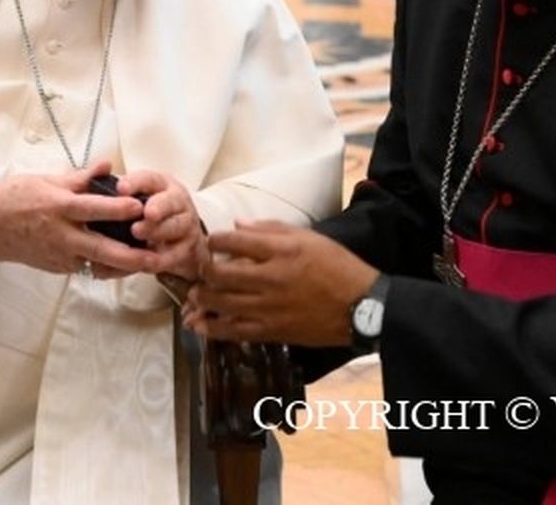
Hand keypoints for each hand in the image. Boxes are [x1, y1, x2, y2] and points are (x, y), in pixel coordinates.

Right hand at [0, 158, 157, 276]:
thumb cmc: (13, 198)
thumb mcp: (45, 180)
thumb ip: (80, 178)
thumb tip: (108, 166)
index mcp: (58, 207)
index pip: (92, 209)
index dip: (118, 209)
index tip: (140, 207)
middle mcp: (61, 235)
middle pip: (101, 250)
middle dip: (131, 257)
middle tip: (156, 258)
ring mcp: (59, 255)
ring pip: (97, 265)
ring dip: (123, 267)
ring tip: (150, 263)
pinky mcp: (57, 268)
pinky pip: (86, 268)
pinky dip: (105, 266)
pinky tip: (124, 263)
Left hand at [115, 169, 205, 280]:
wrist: (180, 239)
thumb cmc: (152, 214)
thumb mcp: (137, 197)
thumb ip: (116, 190)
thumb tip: (95, 176)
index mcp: (161, 185)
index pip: (149, 179)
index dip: (135, 183)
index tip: (120, 188)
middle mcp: (176, 202)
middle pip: (170, 202)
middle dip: (156, 207)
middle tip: (142, 213)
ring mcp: (185, 225)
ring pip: (174, 227)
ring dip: (156, 231)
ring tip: (138, 234)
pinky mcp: (186, 249)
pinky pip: (172, 257)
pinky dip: (156, 261)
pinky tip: (142, 264)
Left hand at [183, 221, 378, 346]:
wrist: (361, 305)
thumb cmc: (337, 266)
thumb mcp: (309, 237)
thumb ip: (271, 229)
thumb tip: (238, 224)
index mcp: (281, 250)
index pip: (235, 241)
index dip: (216, 240)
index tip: (212, 242)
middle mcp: (271, 277)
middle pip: (221, 274)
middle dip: (204, 272)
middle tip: (201, 271)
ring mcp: (270, 307)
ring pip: (222, 303)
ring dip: (202, 299)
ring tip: (195, 296)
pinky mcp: (273, 331)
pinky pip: (235, 331)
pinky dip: (214, 328)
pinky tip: (201, 325)